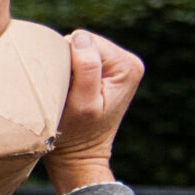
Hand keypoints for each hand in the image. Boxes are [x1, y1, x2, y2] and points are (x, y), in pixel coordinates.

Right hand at [45, 29, 142, 194]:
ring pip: (78, 49)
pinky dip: (68, 71)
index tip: (68, 87)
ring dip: (66, 67)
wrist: (79, 156)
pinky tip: (68, 90)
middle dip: (68, 62)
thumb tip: (80, 38)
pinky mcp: (105, 74)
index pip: (87, 41)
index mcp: (128, 66)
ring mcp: (118, 68)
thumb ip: (86, 69)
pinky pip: (78, 59)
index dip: (69, 60)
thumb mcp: (82, 103)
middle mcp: (128, 63)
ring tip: (66, 92)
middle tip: (66, 90)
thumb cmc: (78, 134)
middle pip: (84, 42)